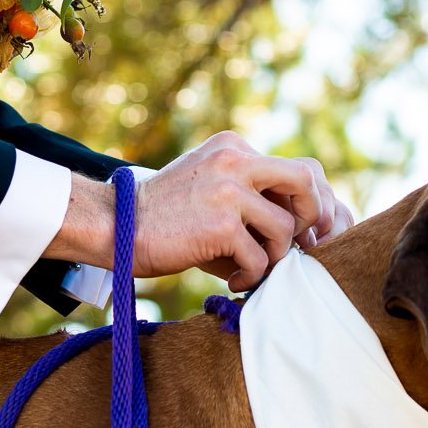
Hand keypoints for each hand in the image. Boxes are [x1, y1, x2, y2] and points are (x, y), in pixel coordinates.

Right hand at [50, 132, 352, 290]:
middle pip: (306, 182)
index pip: (300, 168)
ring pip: (285, 228)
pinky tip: (232, 280)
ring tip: (250, 268)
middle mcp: (235, 159)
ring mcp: (227, 189)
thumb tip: (304, 233)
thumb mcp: (210, 187)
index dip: (314, 203)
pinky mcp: (219, 223)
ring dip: (274, 257)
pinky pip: (260, 258)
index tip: (308, 232)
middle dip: (311, 220)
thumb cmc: (165, 216)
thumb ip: (251, 197)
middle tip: (296, 247)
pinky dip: (251, 275)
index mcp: (234, 147)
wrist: (113, 225)